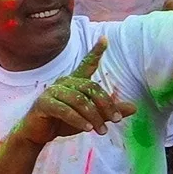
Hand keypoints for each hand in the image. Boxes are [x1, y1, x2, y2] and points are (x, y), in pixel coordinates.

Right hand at [16, 39, 136, 145]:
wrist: (38, 134)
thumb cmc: (63, 122)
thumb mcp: (90, 118)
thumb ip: (108, 112)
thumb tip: (134, 107)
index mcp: (74, 82)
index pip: (86, 64)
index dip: (96, 52)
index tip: (105, 39)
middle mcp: (64, 82)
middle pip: (91, 87)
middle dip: (106, 105)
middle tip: (116, 120)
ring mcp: (52, 92)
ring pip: (79, 100)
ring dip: (94, 117)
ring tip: (102, 131)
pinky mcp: (44, 104)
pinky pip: (65, 110)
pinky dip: (78, 120)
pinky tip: (87, 129)